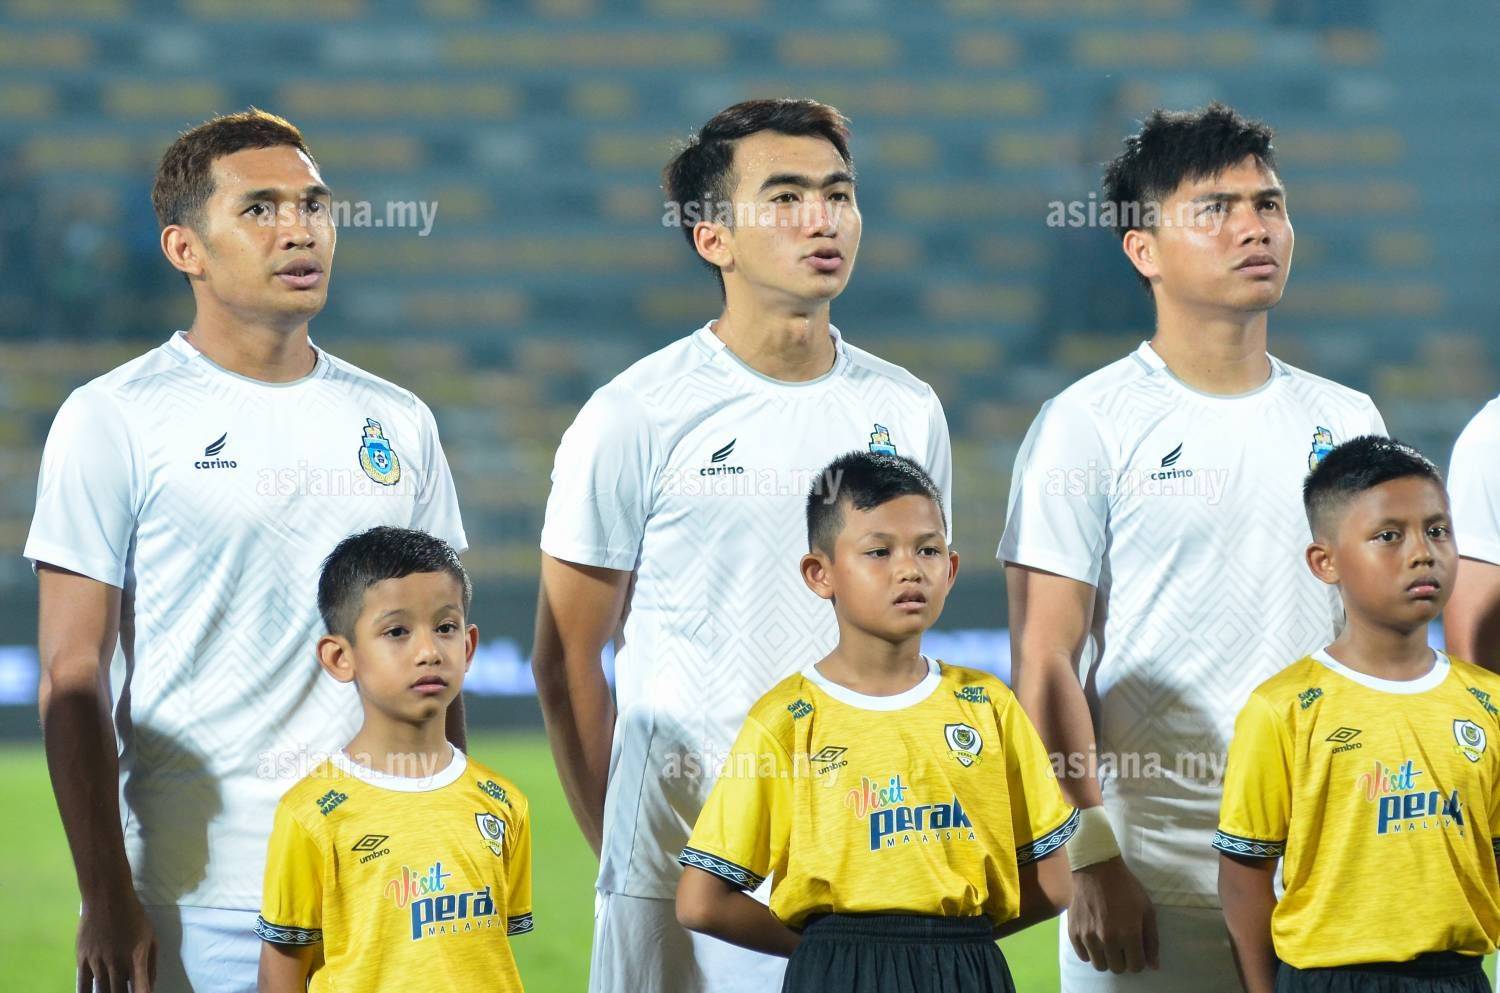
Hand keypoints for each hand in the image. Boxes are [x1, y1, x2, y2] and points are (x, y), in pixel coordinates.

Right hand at [77, 890, 156, 992]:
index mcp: (136, 958)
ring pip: (101, 992)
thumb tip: (151, 987)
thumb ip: (151, 964)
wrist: (107, 898)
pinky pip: (82, 985)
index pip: (141, 989)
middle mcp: (116, 964)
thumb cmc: (133, 916)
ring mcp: (97, 962)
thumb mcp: (151, 937)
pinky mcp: (82, 959)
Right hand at [1068, 856, 1158, 973]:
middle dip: (1123, 959)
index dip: (1138, 960)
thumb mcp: (1147, 910)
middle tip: (1121, 944)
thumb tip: (1153, 966)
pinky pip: (1083, 956)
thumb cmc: (1126, 888)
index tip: (1135, 949)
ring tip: (1107, 943)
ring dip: (1106, 958)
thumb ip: (1152, 940)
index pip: (1136, 966)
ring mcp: (1088, 937)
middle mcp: (1108, 939)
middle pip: (1118, 968)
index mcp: (1129, 934)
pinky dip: (1090, 952)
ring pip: (1099, 965)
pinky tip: (1094, 938)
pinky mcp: (1074, 932)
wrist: (1096, 869)